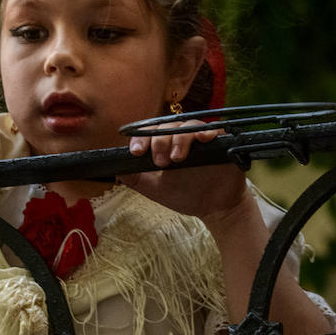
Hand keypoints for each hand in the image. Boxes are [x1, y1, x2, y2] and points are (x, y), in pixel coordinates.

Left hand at [119, 121, 246, 219]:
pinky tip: (202, 139)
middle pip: (167, 127)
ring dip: (179, 138)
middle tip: (159, 162)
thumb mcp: (155, 189)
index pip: (150, 132)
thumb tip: (114, 169)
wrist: (215, 208)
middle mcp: (182, 138)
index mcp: (165, 145)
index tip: (136, 152)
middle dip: (159, 141)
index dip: (141, 138)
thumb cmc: (186, 195)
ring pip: (187, 126)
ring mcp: (201, 138)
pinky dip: (206, 132)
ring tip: (176, 158)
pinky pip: (214, 129)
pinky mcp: (221, 142)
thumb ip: (134, 178)